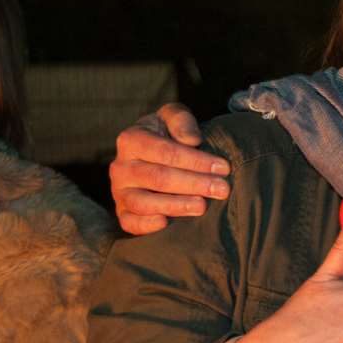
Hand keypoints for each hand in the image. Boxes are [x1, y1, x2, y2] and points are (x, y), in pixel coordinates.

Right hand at [110, 104, 230, 234]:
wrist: (152, 157)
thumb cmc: (167, 135)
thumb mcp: (173, 118)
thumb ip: (181, 120)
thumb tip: (191, 140)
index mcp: (131, 140)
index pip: (165, 151)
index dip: (196, 161)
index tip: (223, 167)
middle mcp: (121, 167)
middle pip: (158, 178)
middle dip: (194, 184)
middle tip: (222, 189)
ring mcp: (119, 191)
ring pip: (144, 202)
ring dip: (176, 205)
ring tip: (203, 206)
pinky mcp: (122, 212)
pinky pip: (129, 222)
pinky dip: (146, 225)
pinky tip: (167, 223)